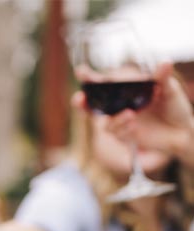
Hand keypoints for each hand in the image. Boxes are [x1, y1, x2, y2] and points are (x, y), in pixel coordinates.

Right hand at [75, 63, 193, 163]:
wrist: (183, 132)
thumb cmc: (175, 108)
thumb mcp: (170, 90)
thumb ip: (163, 78)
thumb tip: (165, 62)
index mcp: (125, 92)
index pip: (103, 84)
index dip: (89, 78)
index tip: (80, 71)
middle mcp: (119, 107)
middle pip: (92, 106)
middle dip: (81, 103)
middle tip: (78, 98)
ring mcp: (120, 122)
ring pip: (105, 123)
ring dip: (115, 119)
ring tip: (130, 115)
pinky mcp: (126, 136)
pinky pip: (117, 133)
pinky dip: (123, 128)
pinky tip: (134, 125)